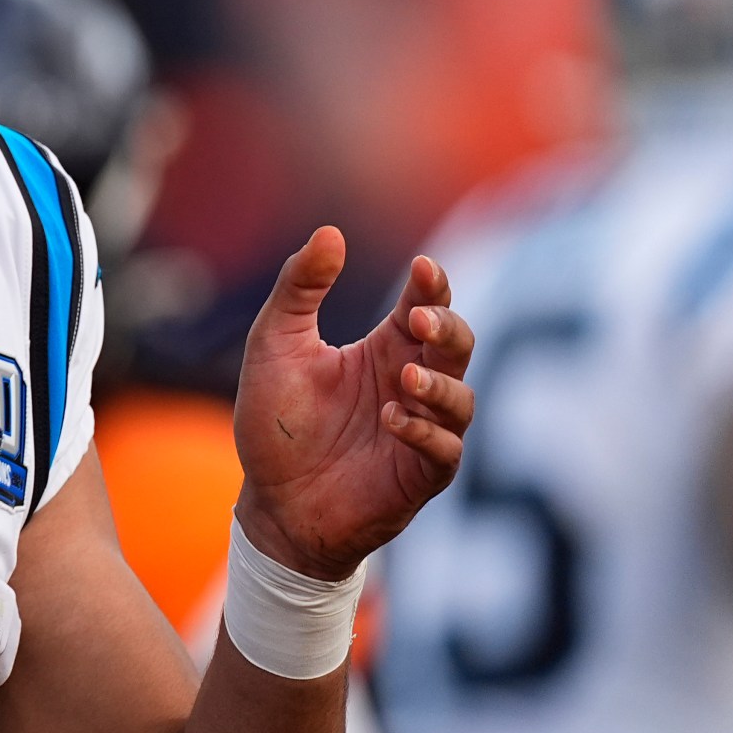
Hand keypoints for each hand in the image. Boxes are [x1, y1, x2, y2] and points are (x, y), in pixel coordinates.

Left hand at [232, 227, 475, 579]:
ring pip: (462, 399)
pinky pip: (445, 451)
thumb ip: (299, 288)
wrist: (271, 501)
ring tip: (404, 379)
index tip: (422, 268)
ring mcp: (421, 431)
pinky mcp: (419, 475)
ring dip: (439, 385)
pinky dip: (426, 433)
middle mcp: (410, 384)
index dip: (432, 286)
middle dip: (447, 328)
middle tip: (418, 320)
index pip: (425, 305)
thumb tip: (331, 231)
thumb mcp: (275, 344)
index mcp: (384, 348)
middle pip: (457, 345)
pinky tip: (393, 420)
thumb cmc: (276, 422)